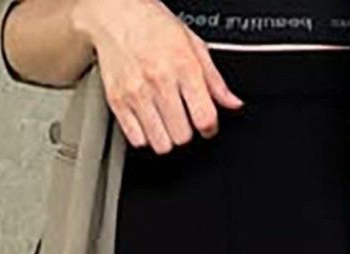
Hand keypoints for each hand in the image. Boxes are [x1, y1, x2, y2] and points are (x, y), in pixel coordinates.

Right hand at [71, 0, 243, 152]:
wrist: (116, 14)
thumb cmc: (154, 25)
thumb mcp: (192, 44)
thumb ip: (214, 78)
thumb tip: (233, 103)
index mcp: (184, 66)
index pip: (205, 117)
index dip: (210, 128)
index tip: (206, 125)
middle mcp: (160, 81)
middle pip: (182, 136)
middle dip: (186, 132)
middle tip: (183, 120)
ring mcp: (137, 93)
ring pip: (161, 143)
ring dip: (166, 138)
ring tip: (165, 123)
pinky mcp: (117, 101)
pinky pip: (137, 140)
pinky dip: (144, 136)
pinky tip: (148, 122)